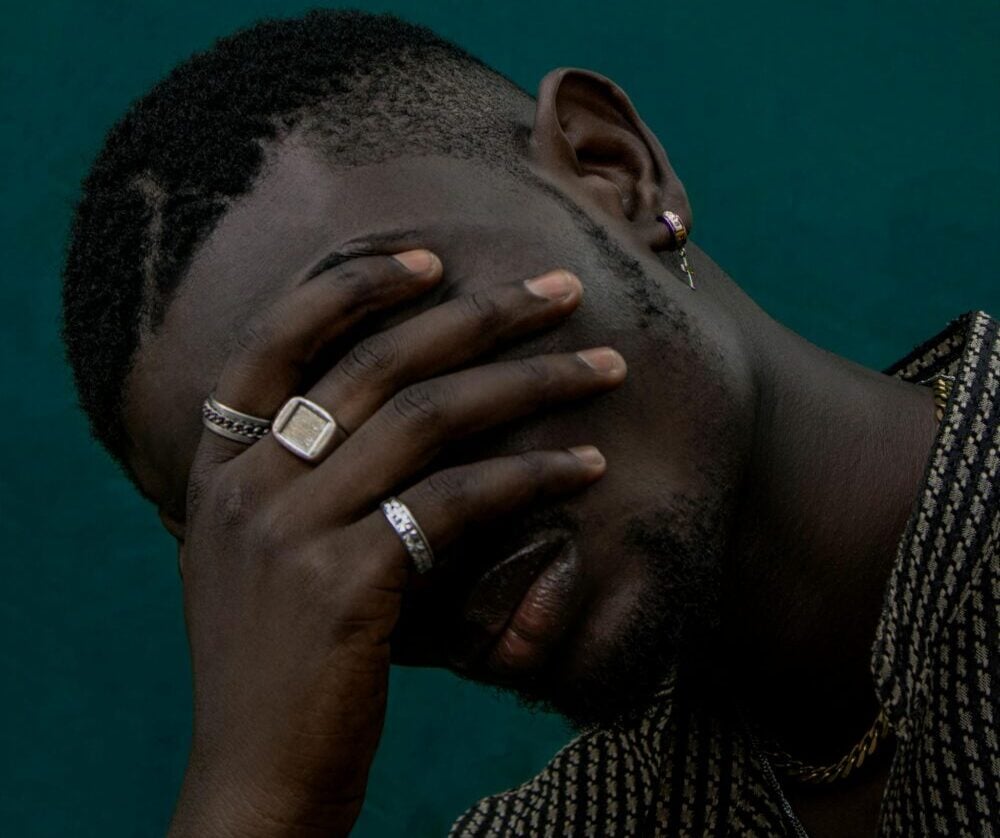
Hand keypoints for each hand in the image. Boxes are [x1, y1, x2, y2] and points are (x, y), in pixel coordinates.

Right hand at [167, 250, 626, 835]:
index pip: (276, 338)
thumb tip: (394, 412)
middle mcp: (247, 485)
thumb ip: (300, 481)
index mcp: (218, 468)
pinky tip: (587, 466)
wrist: (256, 776)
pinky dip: (532, 476)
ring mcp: (292, 532)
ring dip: (531, 384)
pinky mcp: (349, 585)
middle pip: (378, 363)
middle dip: (480, 315)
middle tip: (560, 289)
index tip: (435, 260)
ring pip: (430, 418)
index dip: (356, 287)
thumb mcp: (259, 556)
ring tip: (605, 366)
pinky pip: (458, 500)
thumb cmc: (278, 664)